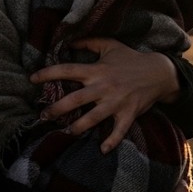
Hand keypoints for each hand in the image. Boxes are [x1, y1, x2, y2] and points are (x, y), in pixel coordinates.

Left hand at [29, 37, 179, 152]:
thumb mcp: (111, 46)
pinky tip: (102, 150)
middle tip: (43, 115)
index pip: (68, 70)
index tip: (32, 78)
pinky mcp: (128, 113)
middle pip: (75, 99)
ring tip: (66, 131)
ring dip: (77, 127)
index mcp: (97, 70)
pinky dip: (111, 141)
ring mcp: (116, 102)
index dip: (49, 73)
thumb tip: (69, 41)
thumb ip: (89, 42)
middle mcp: (104, 87)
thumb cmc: (132, 58)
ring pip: (92, 118)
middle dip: (56, 109)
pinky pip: (119, 130)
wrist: (159, 72)